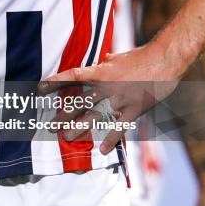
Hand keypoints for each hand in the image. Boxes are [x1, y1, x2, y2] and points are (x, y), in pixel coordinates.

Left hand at [38, 42, 181, 153]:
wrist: (165, 60)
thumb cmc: (141, 56)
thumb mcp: (118, 57)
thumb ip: (106, 62)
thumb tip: (101, 60)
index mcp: (101, 71)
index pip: (72, 76)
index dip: (55, 82)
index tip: (40, 88)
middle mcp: (107, 87)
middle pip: (79, 102)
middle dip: (64, 114)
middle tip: (51, 125)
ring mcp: (120, 100)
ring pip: (95, 117)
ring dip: (80, 128)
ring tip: (67, 137)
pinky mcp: (134, 109)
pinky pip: (120, 127)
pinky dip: (111, 139)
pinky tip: (103, 149)